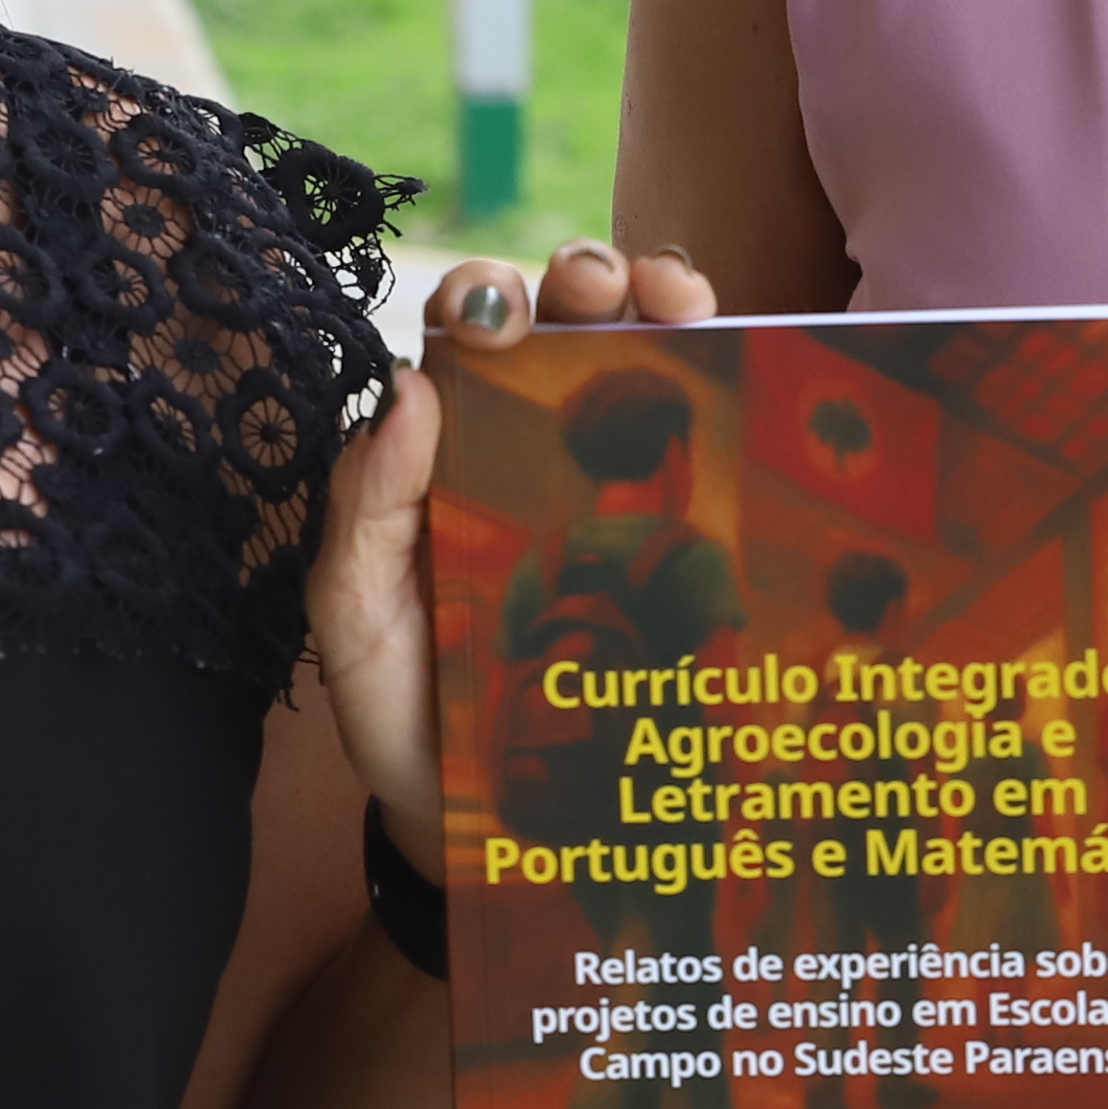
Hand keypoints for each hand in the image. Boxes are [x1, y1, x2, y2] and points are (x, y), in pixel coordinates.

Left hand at [310, 238, 720, 850]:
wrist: (494, 832)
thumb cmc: (411, 721)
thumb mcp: (356, 628)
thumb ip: (364, 514)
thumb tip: (409, 389)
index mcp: (451, 457)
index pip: (469, 346)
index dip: (487, 299)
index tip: (502, 310)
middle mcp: (539, 455)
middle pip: (570, 328)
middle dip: (589, 277)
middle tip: (601, 288)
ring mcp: (626, 494)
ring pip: (655, 360)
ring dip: (668, 299)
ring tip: (676, 299)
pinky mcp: (693, 546)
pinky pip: (724, 450)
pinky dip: (740, 382)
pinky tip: (750, 361)